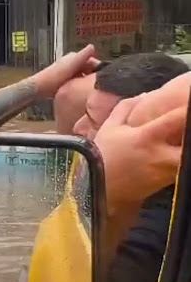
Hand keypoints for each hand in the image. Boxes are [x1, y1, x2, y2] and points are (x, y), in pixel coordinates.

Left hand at [34, 44, 97, 98]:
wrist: (39, 88)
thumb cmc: (54, 77)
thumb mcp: (70, 66)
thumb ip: (81, 56)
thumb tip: (92, 46)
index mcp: (74, 57)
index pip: (92, 60)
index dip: (99, 69)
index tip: (104, 79)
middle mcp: (72, 62)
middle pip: (88, 68)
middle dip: (94, 76)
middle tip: (99, 87)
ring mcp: (69, 71)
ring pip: (84, 76)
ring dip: (88, 82)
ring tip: (92, 91)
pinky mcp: (66, 80)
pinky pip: (78, 82)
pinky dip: (82, 85)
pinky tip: (83, 93)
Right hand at [94, 96, 185, 212]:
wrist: (99, 186)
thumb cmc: (104, 154)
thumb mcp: (110, 126)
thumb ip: (127, 107)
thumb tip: (146, 95)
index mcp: (146, 136)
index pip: (175, 119)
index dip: (187, 110)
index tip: (190, 101)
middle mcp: (160, 155)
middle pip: (189, 145)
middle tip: (190, 127)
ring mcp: (164, 171)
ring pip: (187, 161)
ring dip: (187, 149)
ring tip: (185, 138)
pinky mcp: (166, 183)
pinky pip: (182, 171)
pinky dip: (183, 162)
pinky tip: (180, 153)